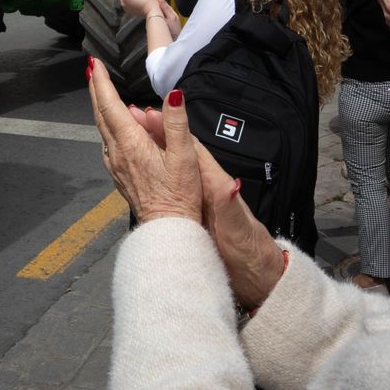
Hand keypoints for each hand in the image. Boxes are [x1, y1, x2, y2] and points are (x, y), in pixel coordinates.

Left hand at [87, 59, 200, 223]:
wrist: (167, 228)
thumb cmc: (178, 195)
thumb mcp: (184, 156)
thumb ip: (176, 122)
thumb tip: (174, 95)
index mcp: (131, 143)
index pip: (110, 105)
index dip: (102, 82)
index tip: (94, 64)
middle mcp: (117, 152)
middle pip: (101, 114)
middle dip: (96, 89)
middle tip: (92, 70)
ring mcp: (115, 165)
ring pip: (103, 129)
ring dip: (101, 107)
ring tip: (101, 91)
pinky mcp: (119, 175)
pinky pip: (109, 143)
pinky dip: (108, 126)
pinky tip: (114, 126)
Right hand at [108, 91, 285, 310]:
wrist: (255, 273)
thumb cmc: (249, 251)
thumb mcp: (237, 228)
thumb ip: (230, 206)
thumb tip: (227, 184)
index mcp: (217, 186)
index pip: (192, 149)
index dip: (171, 130)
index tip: (150, 115)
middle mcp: (210, 187)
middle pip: (180, 152)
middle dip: (158, 133)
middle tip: (134, 116)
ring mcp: (202, 199)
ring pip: (175, 166)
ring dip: (156, 149)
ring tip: (134, 134)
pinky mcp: (196, 212)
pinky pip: (175, 185)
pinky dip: (160, 172)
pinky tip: (147, 169)